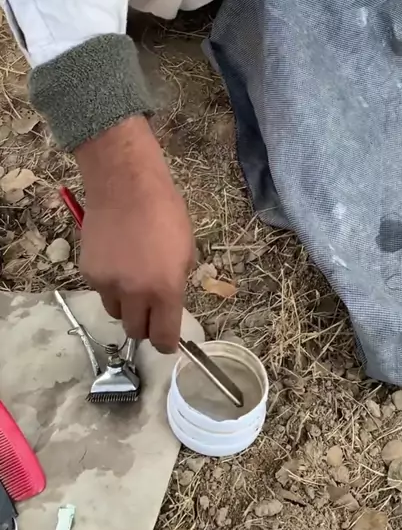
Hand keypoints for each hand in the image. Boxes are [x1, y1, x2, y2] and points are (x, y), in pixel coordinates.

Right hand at [75, 116, 194, 352]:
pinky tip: (116, 259)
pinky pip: (100, 291)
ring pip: (115, 311)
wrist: (126, 186)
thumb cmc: (165, 212)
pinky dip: (109, 284)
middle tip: (150, 308)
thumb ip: (175, 284)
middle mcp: (134, 293)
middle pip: (135, 331)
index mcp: (165, 289)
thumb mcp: (186, 251)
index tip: (167, 341)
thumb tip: (168, 305)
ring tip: (131, 277)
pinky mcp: (87, 273)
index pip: (162, 338)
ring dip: (125, 304)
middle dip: (144, 324)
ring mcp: (107, 284)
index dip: (166, 344)